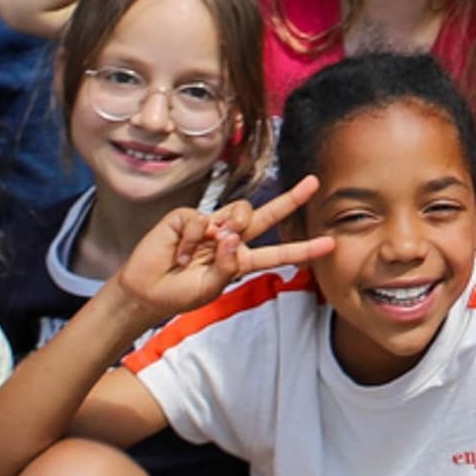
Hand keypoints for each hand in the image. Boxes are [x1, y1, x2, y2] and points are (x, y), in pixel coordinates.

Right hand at [114, 177, 330, 323]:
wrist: (145, 291)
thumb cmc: (180, 293)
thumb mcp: (210, 289)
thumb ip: (226, 266)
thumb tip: (230, 236)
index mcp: (240, 259)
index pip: (277, 252)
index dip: (303, 248)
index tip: (330, 243)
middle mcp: (230, 237)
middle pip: (265, 215)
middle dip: (291, 199)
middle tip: (314, 182)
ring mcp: (210, 224)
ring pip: (238, 212)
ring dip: (227, 230)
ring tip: (201, 252)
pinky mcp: (188, 216)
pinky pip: (201, 220)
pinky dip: (190, 240)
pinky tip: (177, 253)